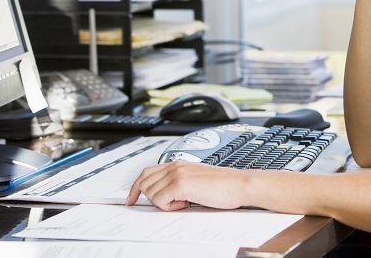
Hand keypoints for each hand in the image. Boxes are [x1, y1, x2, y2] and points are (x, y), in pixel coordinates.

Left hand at [126, 161, 249, 210]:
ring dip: (163, 202)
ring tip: (182, 202)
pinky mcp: (181, 184)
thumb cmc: (223, 186)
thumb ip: (180, 183)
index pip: (147, 171)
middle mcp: (176, 165)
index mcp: (179, 163)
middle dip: (149, 197)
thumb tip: (165, 196)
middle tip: (166, 205)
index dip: (136, 186)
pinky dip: (169, 207)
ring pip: (151, 192)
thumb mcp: (196, 181)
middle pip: (144, 181)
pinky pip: (160, 200)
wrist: (239, 184)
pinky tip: (185, 203)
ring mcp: (177, 173)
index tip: (132, 198)